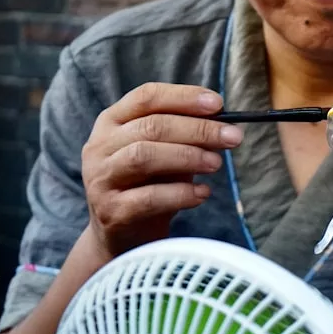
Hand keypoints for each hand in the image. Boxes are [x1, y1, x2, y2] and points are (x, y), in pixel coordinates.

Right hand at [82, 82, 241, 257]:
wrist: (122, 236)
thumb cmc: (148, 186)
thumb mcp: (167, 156)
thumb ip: (187, 138)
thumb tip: (225, 126)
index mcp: (112, 122)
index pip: (146, 97)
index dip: (183, 97)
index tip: (218, 104)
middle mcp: (100, 146)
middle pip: (150, 127)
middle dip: (197, 129)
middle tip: (232, 137)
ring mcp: (101, 179)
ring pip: (144, 157)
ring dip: (188, 157)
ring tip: (217, 163)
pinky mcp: (111, 211)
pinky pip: (149, 198)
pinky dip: (181, 194)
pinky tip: (203, 193)